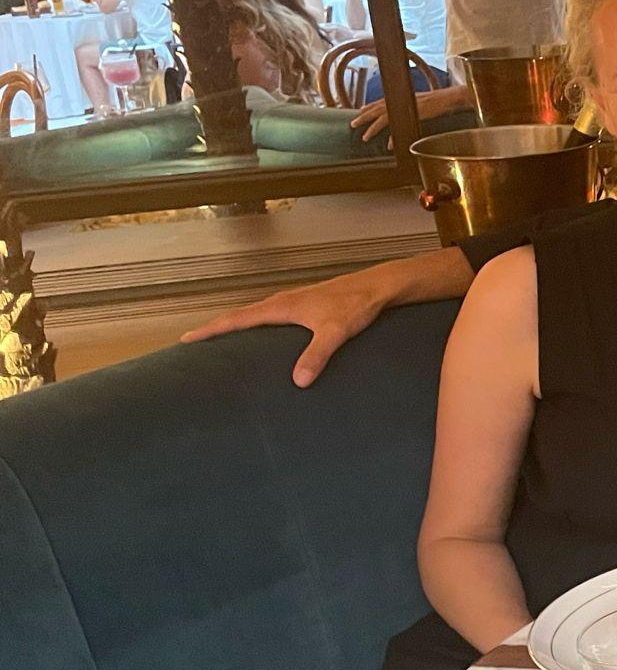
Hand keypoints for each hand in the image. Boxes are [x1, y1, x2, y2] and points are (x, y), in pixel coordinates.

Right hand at [178, 269, 396, 385]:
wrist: (377, 287)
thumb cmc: (356, 305)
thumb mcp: (335, 332)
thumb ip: (317, 355)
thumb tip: (297, 382)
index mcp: (281, 306)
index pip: (237, 319)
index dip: (211, 330)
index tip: (186, 340)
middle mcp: (282, 301)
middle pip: (240, 316)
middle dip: (215, 329)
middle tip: (192, 344)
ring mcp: (292, 302)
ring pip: (255, 315)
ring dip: (235, 326)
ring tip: (219, 343)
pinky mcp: (305, 306)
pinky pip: (270, 317)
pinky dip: (256, 325)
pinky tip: (261, 338)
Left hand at [352, 85, 467, 142]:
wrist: (448, 98)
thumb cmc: (437, 100)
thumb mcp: (418, 101)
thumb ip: (407, 105)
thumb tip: (402, 111)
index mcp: (400, 96)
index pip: (379, 101)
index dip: (368, 107)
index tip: (359, 111)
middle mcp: (399, 100)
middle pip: (376, 109)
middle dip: (363, 117)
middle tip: (353, 124)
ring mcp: (404, 107)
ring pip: (383, 118)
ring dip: (373, 128)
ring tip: (365, 137)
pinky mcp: (410, 114)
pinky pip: (398, 127)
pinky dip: (393, 136)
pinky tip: (389, 145)